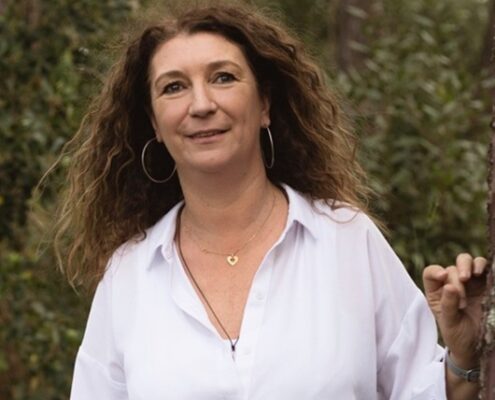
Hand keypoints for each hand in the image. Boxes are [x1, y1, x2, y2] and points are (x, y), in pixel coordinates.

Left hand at [423, 253, 487, 367]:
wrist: (477, 347)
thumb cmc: (458, 335)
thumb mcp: (450, 323)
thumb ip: (448, 305)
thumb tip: (450, 286)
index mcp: (436, 292)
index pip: (431, 273)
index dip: (435, 271)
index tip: (442, 277)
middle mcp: (451, 284)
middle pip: (452, 268)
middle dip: (456, 277)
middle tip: (461, 292)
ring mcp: (469, 283)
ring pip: (467, 261)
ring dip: (467, 265)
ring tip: (469, 278)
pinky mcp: (485, 284)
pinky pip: (484, 268)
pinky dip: (482, 266)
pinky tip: (481, 273)